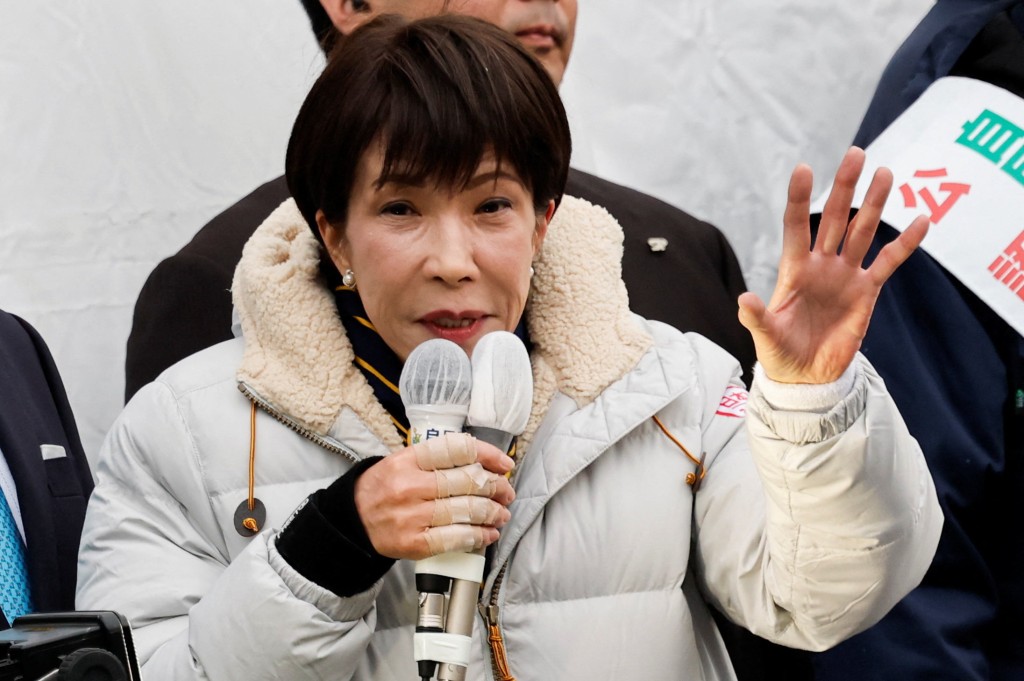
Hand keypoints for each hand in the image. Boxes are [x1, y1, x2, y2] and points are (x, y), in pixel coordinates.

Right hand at [354, 433, 515, 559]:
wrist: (353, 521)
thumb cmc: (384, 488)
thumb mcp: (402, 461)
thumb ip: (438, 459)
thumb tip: (483, 465)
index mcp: (409, 460)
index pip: (458, 449)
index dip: (488, 455)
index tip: (504, 464)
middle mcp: (411, 486)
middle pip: (468, 481)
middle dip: (496, 487)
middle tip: (506, 491)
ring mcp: (413, 516)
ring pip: (467, 510)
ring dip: (493, 512)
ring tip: (501, 513)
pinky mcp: (415, 543)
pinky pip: (456, 538)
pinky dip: (479, 536)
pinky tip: (488, 533)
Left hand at [737, 147, 928, 383]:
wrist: (806, 377)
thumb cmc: (780, 353)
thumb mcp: (764, 336)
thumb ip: (756, 316)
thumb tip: (744, 299)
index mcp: (793, 269)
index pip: (796, 225)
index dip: (800, 198)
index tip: (804, 168)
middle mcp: (820, 265)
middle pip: (835, 219)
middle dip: (845, 188)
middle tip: (856, 154)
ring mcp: (845, 276)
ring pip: (862, 232)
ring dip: (874, 204)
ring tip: (885, 173)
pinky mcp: (866, 292)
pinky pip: (887, 262)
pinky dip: (904, 243)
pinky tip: (921, 220)